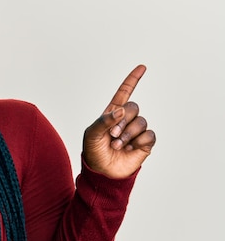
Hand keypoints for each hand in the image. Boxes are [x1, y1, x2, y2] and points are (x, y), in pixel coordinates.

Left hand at [83, 64, 155, 178]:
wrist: (102, 172)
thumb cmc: (93, 152)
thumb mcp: (91, 134)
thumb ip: (103, 120)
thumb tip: (121, 110)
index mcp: (112, 113)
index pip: (124, 93)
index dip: (133, 80)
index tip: (142, 67)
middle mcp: (126, 119)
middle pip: (133, 107)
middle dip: (122, 121)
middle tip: (112, 135)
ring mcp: (136, 131)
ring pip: (141, 121)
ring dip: (128, 134)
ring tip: (117, 145)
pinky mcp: (144, 143)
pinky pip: (149, 135)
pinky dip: (138, 142)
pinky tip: (129, 149)